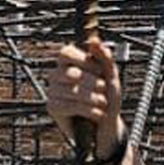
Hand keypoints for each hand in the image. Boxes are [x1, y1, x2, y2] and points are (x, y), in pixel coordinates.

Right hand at [48, 38, 124, 156]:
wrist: (107, 124)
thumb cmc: (107, 96)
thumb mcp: (111, 75)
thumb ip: (104, 57)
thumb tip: (94, 41)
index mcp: (69, 63)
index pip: (66, 53)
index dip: (83, 60)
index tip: (99, 70)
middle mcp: (57, 75)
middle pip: (70, 73)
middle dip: (92, 83)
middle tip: (103, 89)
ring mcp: (53, 91)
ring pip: (71, 91)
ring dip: (93, 98)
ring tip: (102, 103)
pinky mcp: (52, 107)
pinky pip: (69, 106)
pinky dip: (88, 110)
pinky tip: (97, 113)